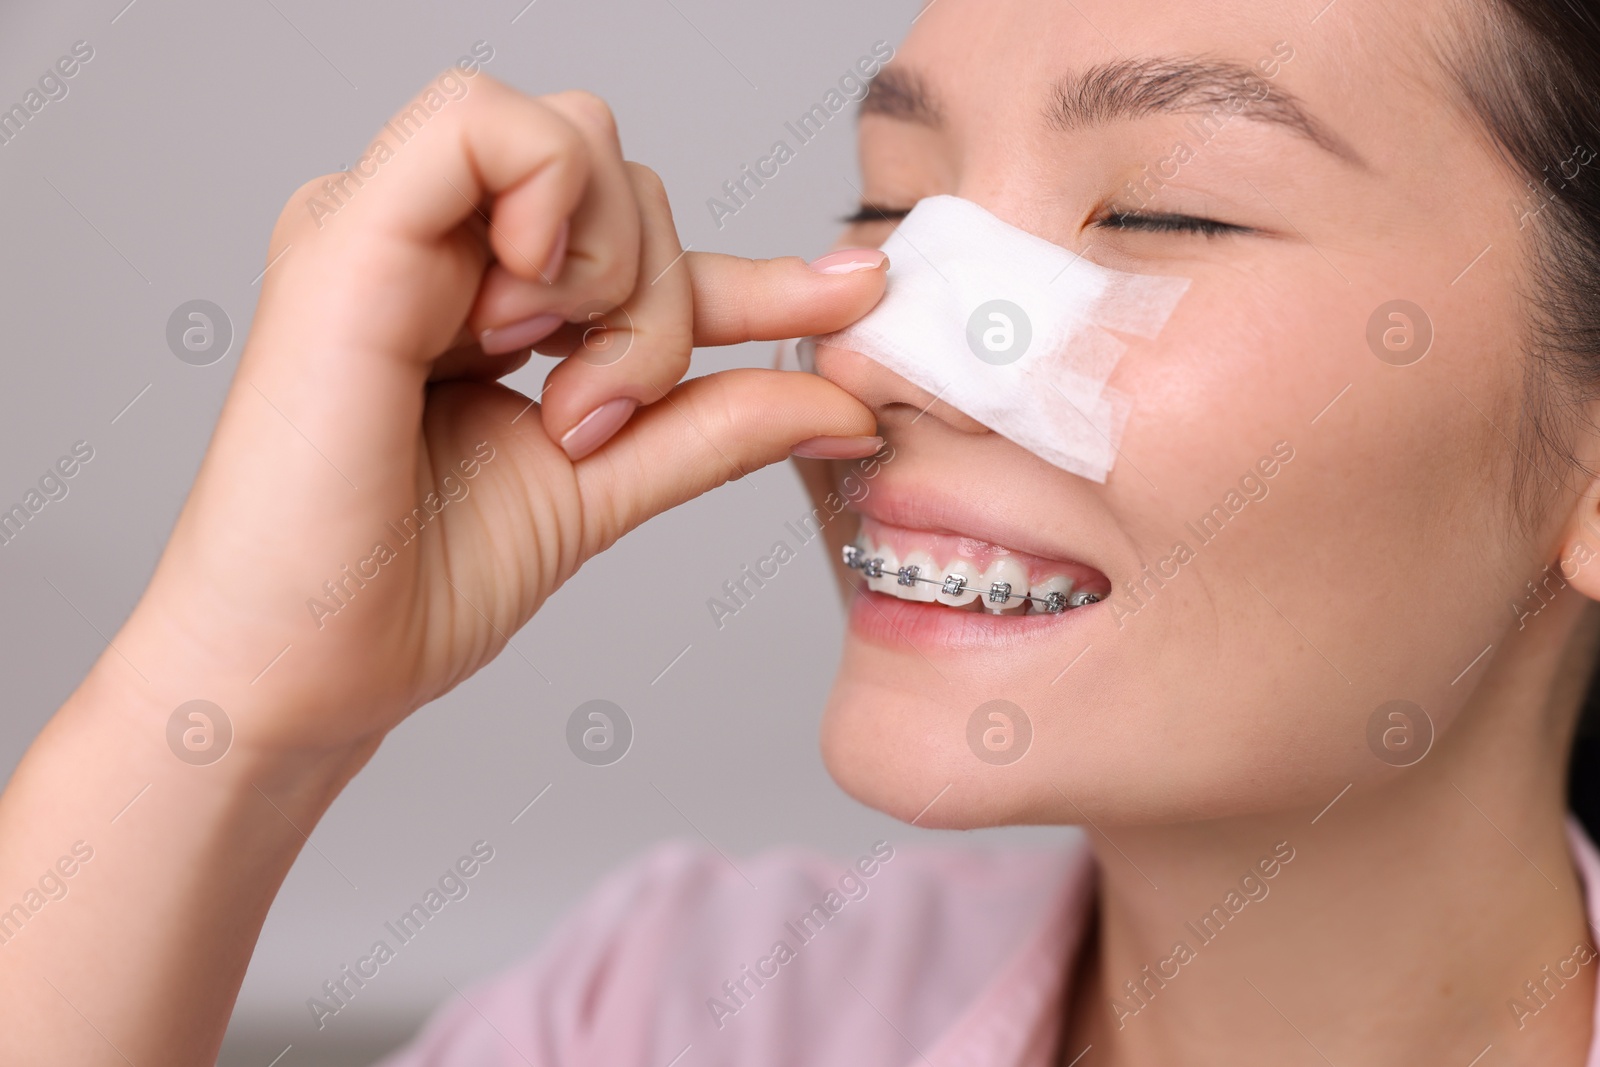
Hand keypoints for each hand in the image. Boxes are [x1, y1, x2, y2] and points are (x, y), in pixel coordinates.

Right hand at [113, 72, 888, 756]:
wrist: (308, 673)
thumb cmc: (413, 587)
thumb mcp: (603, 484)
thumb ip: (714, 424)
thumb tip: (845, 401)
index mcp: (485, 297)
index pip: (647, 247)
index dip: (762, 271)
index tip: (858, 292)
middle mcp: (437, 246)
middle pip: (625, 177)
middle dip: (658, 299)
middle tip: (594, 418)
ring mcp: (389, 228)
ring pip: (577, 142)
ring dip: (611, 269)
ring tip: (544, 386)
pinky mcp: (349, 236)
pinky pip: (484, 128)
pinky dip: (547, 207)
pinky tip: (523, 317)